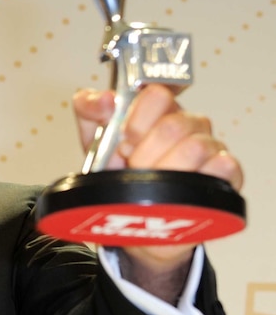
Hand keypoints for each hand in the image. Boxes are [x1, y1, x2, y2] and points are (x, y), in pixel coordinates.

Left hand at [72, 84, 243, 299]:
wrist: (131, 222)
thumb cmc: (118, 176)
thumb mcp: (94, 140)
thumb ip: (89, 108)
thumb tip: (105, 99)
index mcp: (158, 109)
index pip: (157, 93)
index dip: (137, 119)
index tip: (124, 139)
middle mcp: (187, 123)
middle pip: (174, 125)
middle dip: (144, 153)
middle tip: (133, 166)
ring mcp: (209, 147)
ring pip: (195, 148)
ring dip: (165, 172)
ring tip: (151, 183)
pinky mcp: (225, 174)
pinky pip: (224, 166)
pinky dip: (199, 178)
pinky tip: (179, 188)